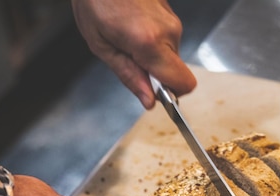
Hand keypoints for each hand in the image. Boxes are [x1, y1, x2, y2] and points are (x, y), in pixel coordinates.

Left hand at [71, 0, 196, 107]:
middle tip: (127, 57)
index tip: (153, 90)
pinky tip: (132, 26)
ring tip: (125, 37)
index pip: (183, 83)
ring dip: (151, 55)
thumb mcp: (101, 45)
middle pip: (176, 71)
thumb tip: (150, 100)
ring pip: (171, 55)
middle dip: (155, 72)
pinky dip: (152, 40)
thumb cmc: (95, 1)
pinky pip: (167, 39)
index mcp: (150, 43)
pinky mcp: (170, 13)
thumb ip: (129, 76)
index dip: (172, 94)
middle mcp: (168, 32)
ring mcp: (172, 20)